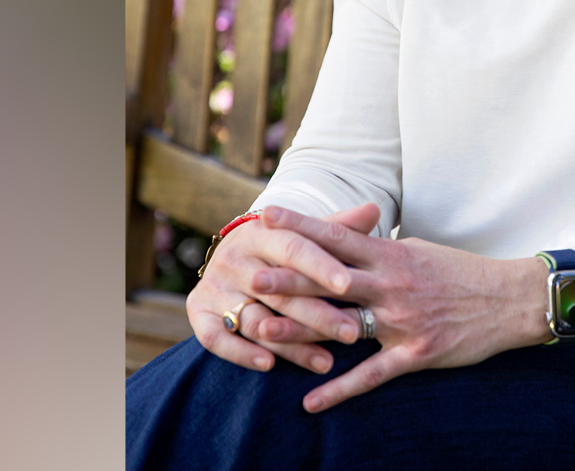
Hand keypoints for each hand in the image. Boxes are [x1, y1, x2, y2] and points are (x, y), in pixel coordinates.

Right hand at [185, 202, 380, 374]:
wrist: (234, 259)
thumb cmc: (284, 250)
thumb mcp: (306, 236)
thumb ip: (337, 229)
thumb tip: (375, 209)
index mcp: (262, 232)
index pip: (294, 247)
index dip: (321, 265)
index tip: (350, 285)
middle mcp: (234, 257)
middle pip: (279, 290)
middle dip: (318, 314)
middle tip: (353, 333)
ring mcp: (215, 285)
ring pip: (254, 319)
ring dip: (290, 343)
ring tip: (325, 362)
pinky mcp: (199, 312)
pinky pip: (215, 338)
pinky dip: (241, 352)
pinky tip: (269, 365)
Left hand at [249, 205, 546, 412]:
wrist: (509, 300)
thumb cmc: (461, 273)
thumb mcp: (419, 250)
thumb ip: (381, 248)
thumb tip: (350, 239)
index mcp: (391, 254)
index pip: (337, 237)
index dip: (300, 227)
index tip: (266, 218)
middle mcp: (392, 283)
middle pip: (331, 278)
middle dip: (288, 276)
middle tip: (249, 274)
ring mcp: (402, 320)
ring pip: (343, 324)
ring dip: (300, 328)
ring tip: (262, 330)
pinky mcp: (416, 353)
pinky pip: (370, 374)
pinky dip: (338, 389)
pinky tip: (309, 401)